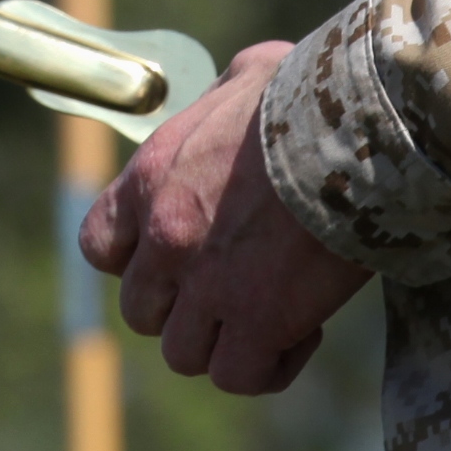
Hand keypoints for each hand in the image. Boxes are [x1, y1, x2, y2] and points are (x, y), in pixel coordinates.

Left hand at [76, 38, 373, 394]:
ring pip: (183, 354)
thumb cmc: (308, 95)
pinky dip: (267, 366)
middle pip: (142, 312)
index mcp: (150, 178)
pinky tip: (303, 332)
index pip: (99, 247)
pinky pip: (238, 375)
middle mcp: (165, 238)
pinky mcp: (258, 321)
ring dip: (224, 342)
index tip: (176, 257)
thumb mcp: (247, 76)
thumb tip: (236, 93)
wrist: (351, 130)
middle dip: (184, 308)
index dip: (134, 262)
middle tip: (235, 289)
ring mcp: (207, 285)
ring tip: (270, 315)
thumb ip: (222, 99)